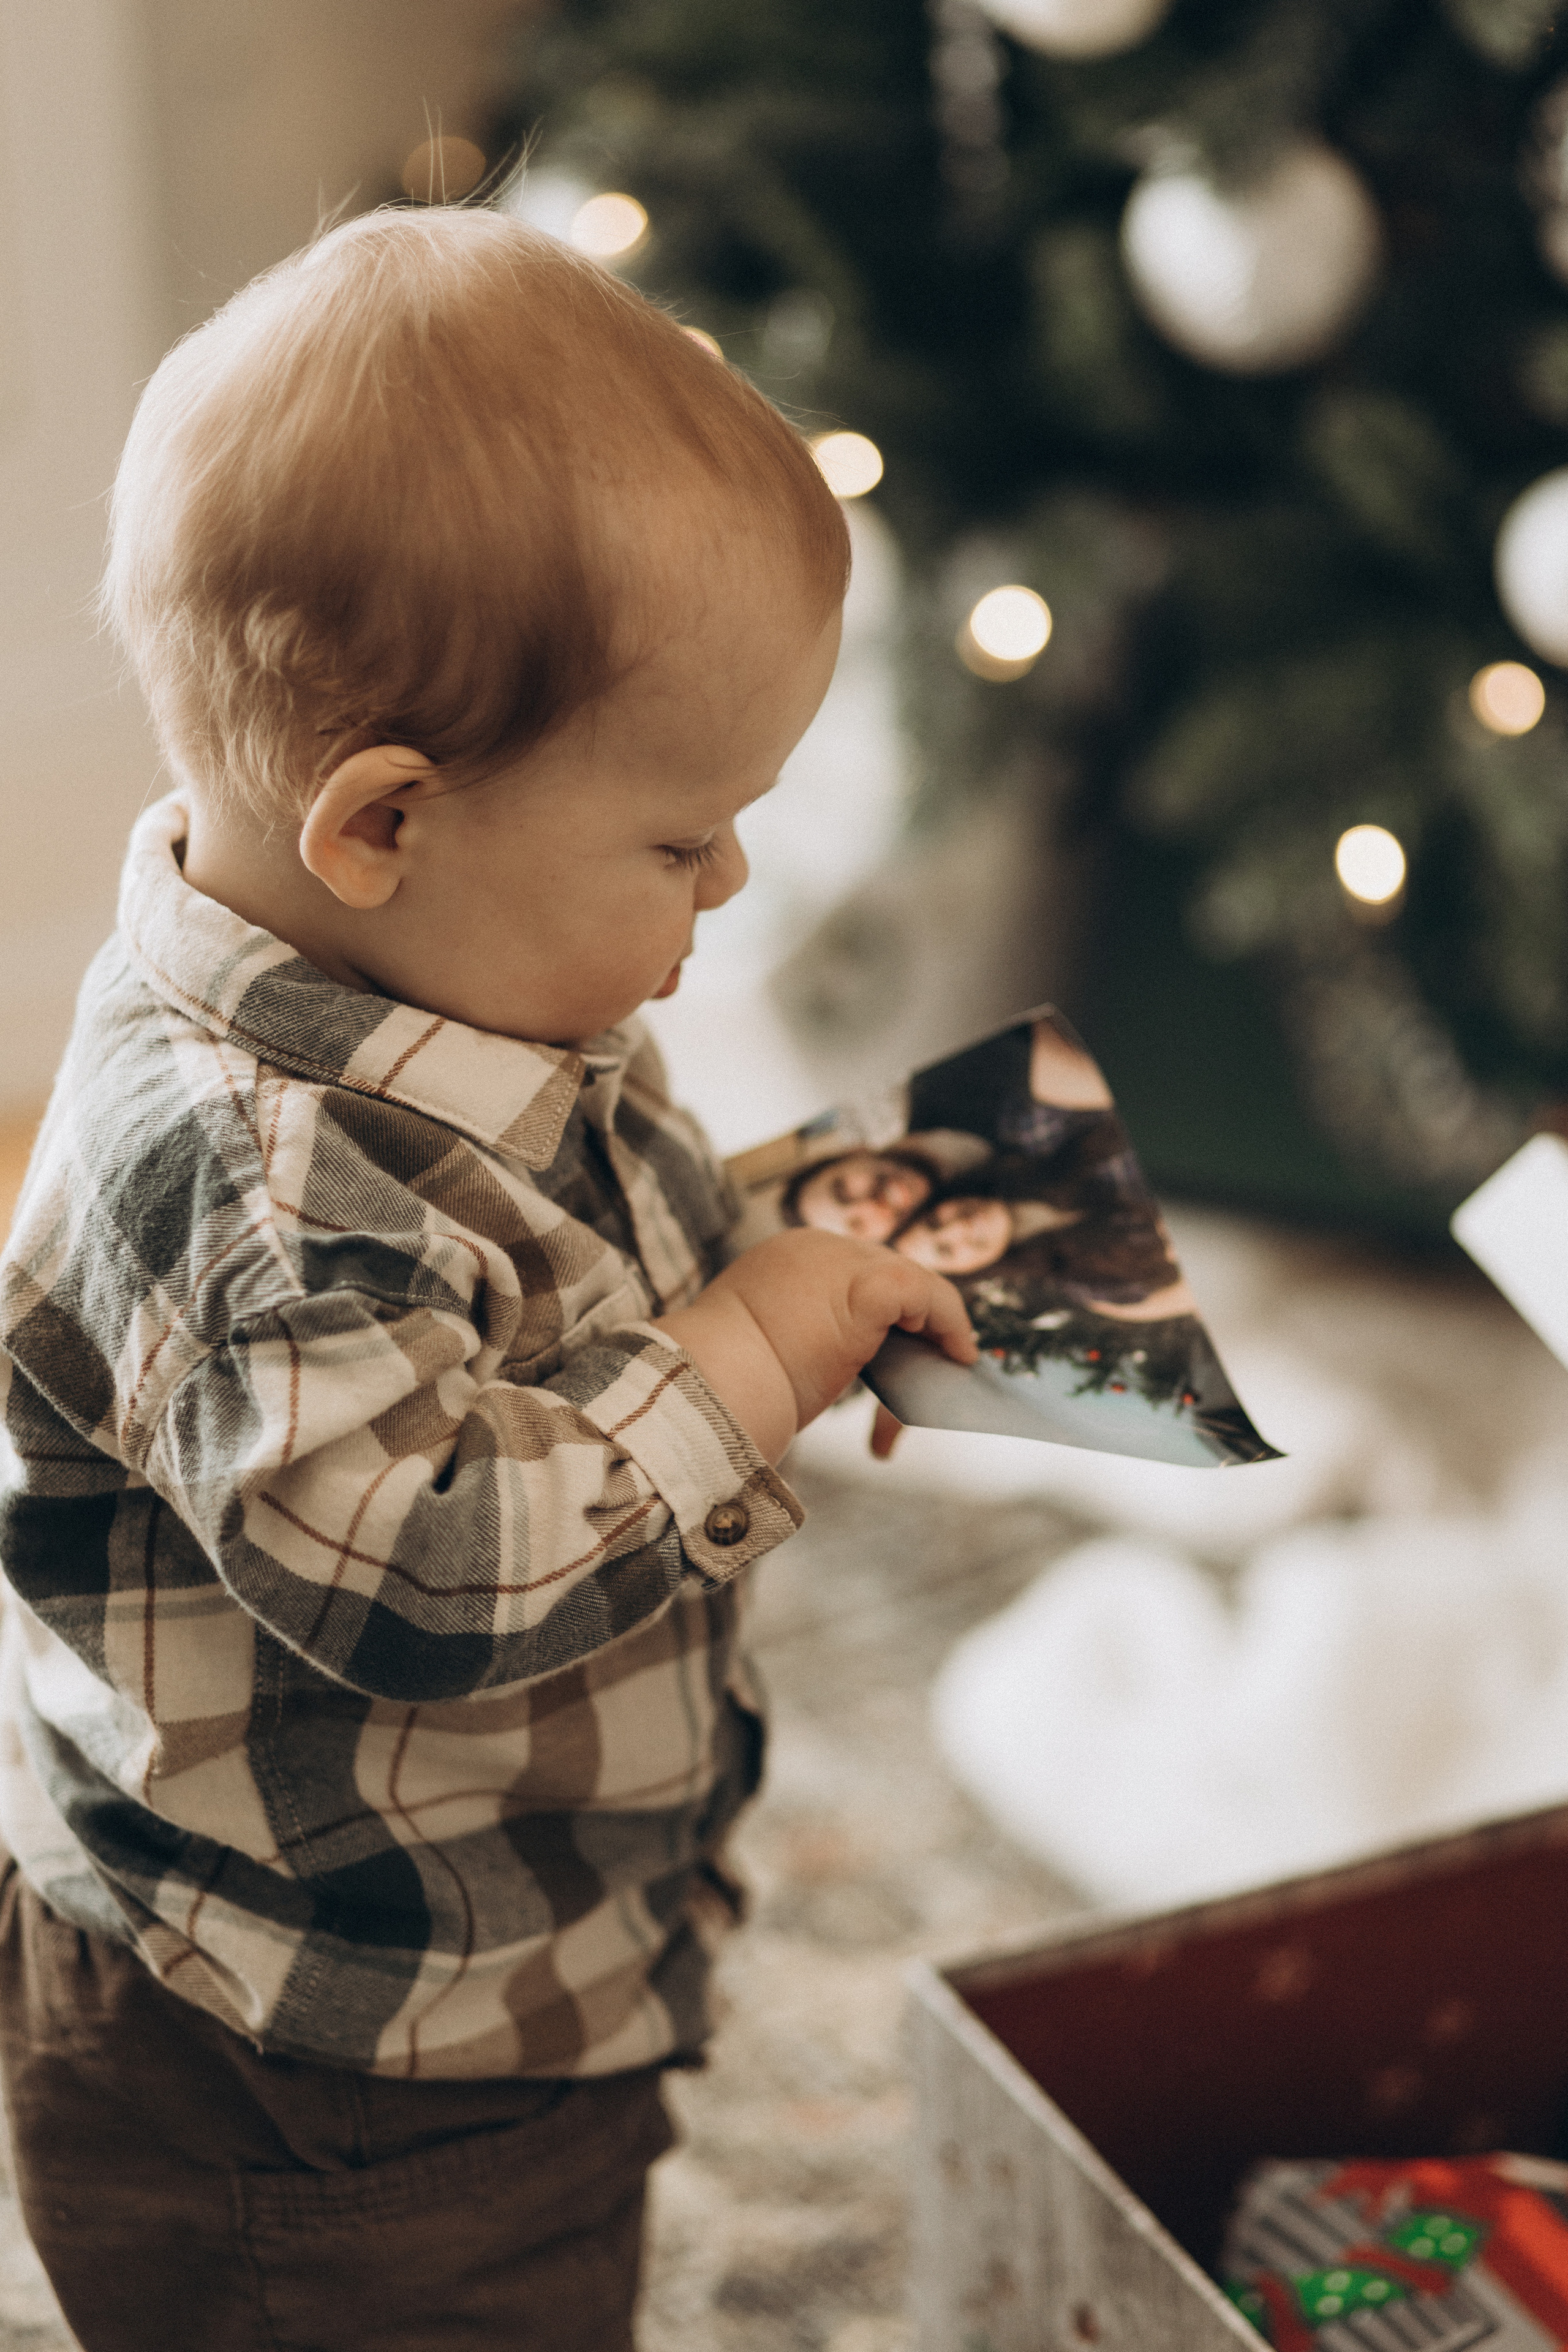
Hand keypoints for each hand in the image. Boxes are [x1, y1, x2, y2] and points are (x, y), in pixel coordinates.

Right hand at [654, 1229, 975, 1462]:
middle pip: (885, 1281)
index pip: (848, 1278)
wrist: (706, 1389)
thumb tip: (823, 1359)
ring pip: (912, 1289)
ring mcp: (842, 1260)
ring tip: (948, 1370)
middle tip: (925, 1378)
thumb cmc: (722, 1387)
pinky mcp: (870, 1286)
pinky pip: (930, 1296)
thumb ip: (793, 1336)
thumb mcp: (759, 1347)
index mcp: (781, 1259)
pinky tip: (959, 1358)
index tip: (895, 1357)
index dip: (880, 1319)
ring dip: (934, 1334)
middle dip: (910, 1331)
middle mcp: (813, 1247)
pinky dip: (951, 1325)